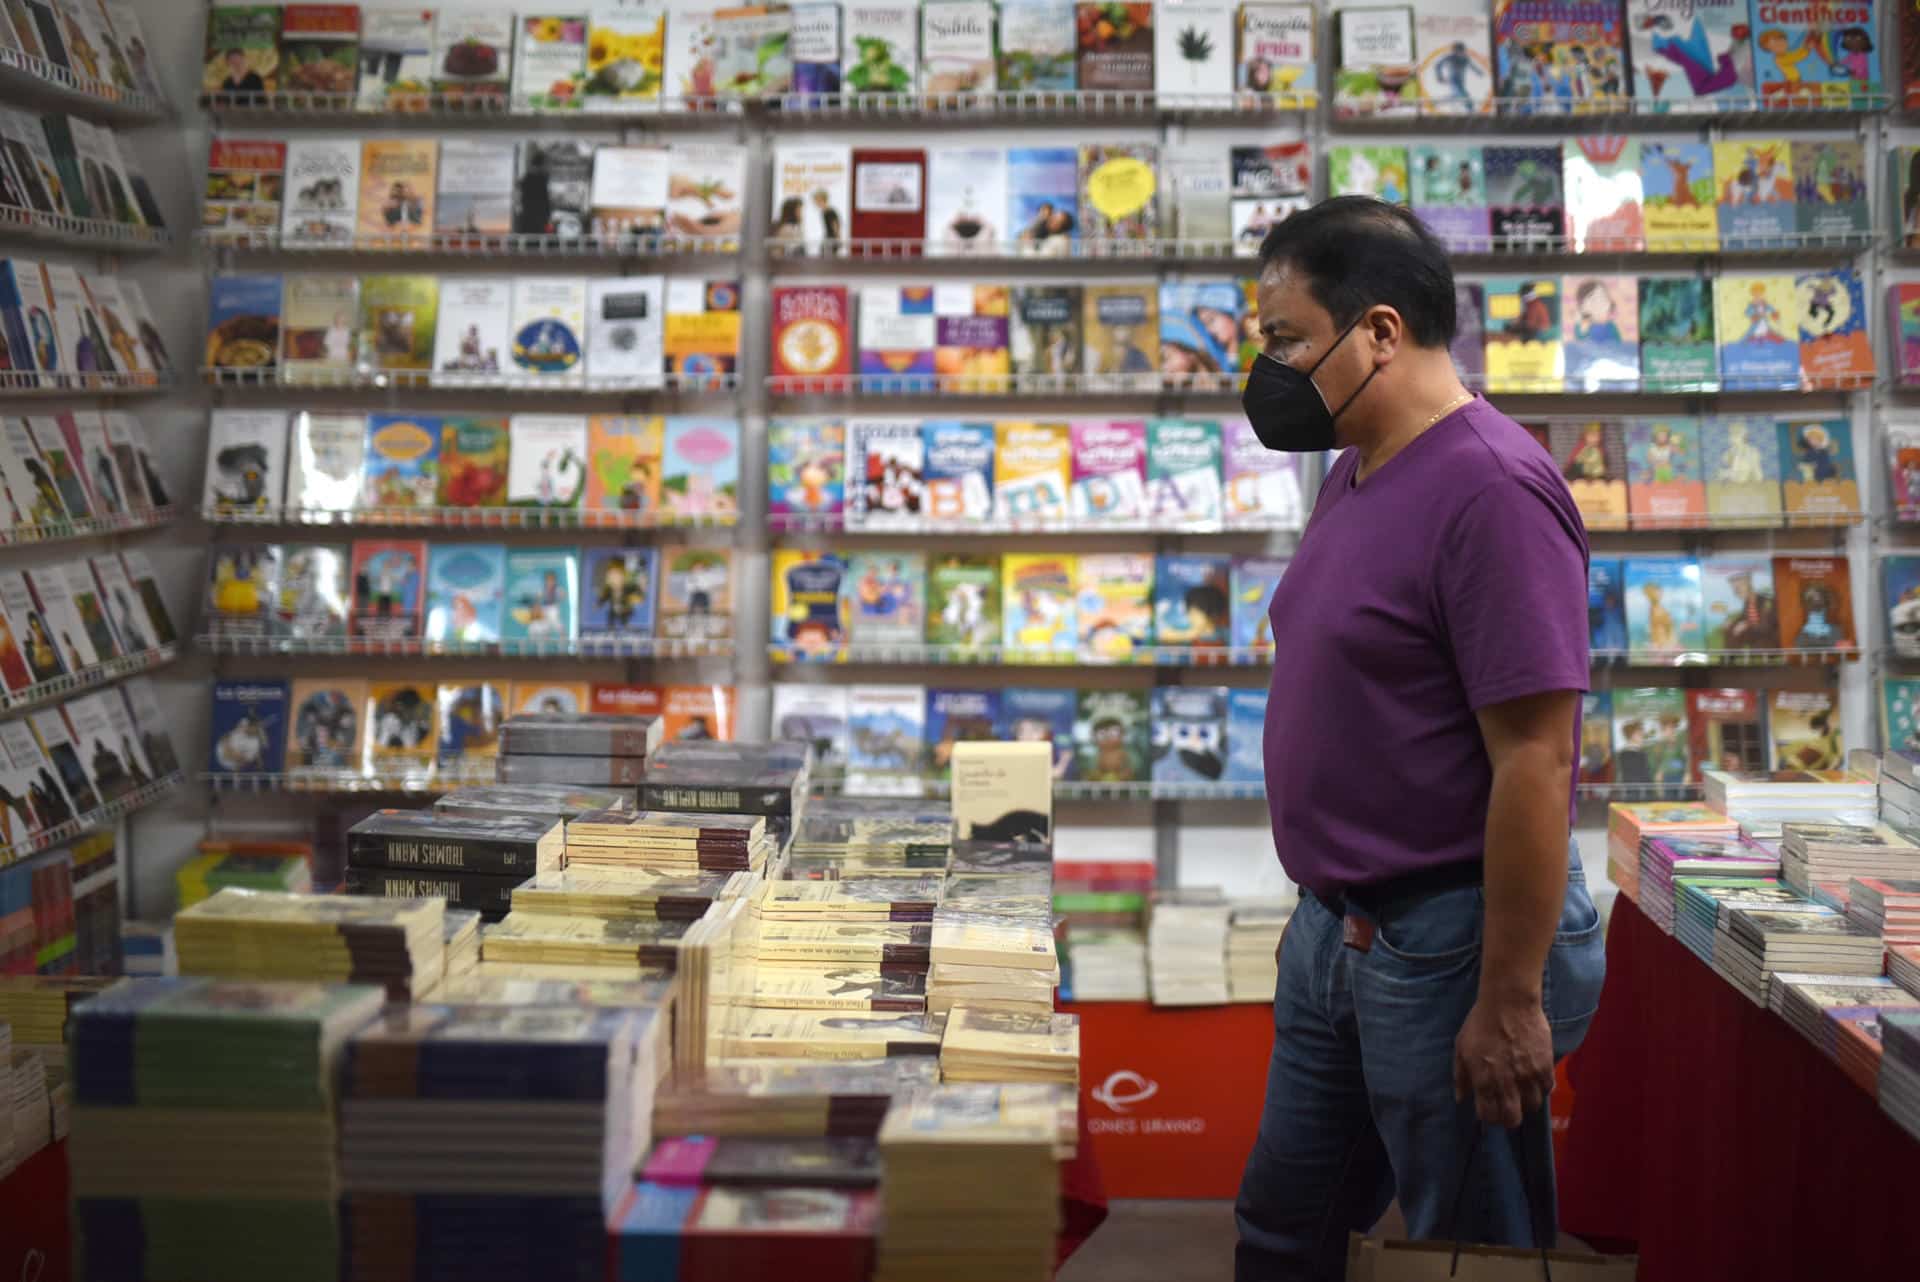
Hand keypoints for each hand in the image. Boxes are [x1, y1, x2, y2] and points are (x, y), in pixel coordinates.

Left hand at [1452, 992, 1552, 1128]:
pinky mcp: (1545, 1067)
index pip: (1489, 1116)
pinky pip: (1547, 1089)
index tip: (1490, 1110)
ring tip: (1522, 1093)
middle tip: (1508, 1108)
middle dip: (1509, 1119)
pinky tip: (1534, 1081)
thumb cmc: (1480, 1023)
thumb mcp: (1461, 1048)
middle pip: (1513, 1119)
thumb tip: (1461, 1099)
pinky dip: (1541, 1089)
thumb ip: (1461, 1076)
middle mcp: (1507, 1084)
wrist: (1509, 1002)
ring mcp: (1528, 1076)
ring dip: (1526, 1103)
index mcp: (1484, 1081)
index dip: (1489, 1117)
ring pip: (1532, 1107)